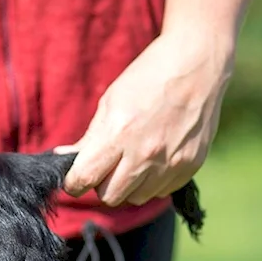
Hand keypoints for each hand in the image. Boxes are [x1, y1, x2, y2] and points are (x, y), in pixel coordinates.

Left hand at [56, 31, 232, 205]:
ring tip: (132, 159)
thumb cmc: (148, 78)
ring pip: (135, 198)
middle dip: (101, 184)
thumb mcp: (110, 102)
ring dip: (128, 185)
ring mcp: (171, 162)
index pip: (84, 179)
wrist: (198, 63)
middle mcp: (145, 153)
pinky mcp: (191, 166)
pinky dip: (152, 181)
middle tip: (106, 165)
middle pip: (109, 196)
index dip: (73, 183)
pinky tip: (155, 157)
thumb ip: (89, 138)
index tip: (74, 179)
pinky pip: (160, 191)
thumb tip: (64, 157)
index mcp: (119, 133)